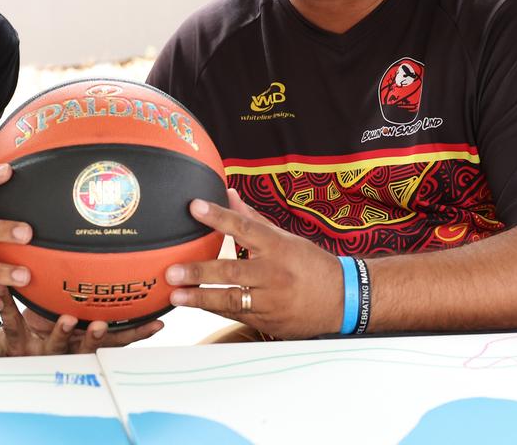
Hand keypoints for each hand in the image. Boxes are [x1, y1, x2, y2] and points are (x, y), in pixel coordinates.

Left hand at [0, 285, 163, 356]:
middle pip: (87, 347)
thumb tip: (127, 266)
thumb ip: (97, 302)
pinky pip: (12, 322)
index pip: (117, 340)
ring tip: (65, 318)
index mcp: (84, 342)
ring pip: (55, 343)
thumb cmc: (49, 330)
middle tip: (102, 324)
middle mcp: (67, 350)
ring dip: (61, 331)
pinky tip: (2, 287)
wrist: (10, 353)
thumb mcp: (77, 320)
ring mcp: (42, 350)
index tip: (157, 323)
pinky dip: (7, 304)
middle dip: (96, 337)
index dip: (138, 332)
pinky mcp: (17, 341)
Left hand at [164, 188, 344, 338]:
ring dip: (200, 298)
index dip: (219, 216)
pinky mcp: (270, 321)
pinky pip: (237, 316)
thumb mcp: (284, 238)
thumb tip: (227, 194)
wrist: (343, 299)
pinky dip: (214, 310)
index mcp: (278, 247)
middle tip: (172, 271)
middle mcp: (275, 274)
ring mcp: (272, 301)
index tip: (194, 207)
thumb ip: (252, 219)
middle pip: (233, 271)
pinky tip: (194, 305)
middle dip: (200, 272)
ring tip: (175, 296)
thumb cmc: (309, 264)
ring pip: (232, 300)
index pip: (244, 227)